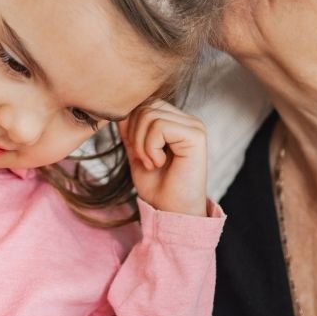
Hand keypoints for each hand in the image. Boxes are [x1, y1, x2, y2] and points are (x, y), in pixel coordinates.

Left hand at [117, 100, 207, 216]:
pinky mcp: (196, 135)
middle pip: (146, 106)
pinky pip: (160, 127)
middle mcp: (187, 119)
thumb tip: (120, 109)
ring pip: (150, 115)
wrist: (170, 211)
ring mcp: (194, 126)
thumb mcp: (136, 151)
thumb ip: (131, 129)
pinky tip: (160, 163)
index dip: (131, 126)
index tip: (137, 153)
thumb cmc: (156, 185)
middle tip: (144, 160)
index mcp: (176, 121)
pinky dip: (151, 148)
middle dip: (135, 134)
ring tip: (152, 163)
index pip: (145, 104)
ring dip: (142, 144)